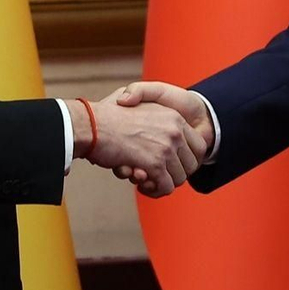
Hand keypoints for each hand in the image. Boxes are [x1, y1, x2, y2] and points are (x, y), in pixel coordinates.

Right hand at [72, 90, 206, 196]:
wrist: (90, 124)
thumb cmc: (106, 114)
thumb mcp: (133, 97)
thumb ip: (151, 108)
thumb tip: (157, 121)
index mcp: (173, 116)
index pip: (198, 145)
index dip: (184, 159)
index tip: (169, 163)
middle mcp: (175, 131)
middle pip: (191, 165)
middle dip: (174, 173)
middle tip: (155, 174)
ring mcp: (166, 148)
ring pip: (179, 178)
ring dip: (163, 183)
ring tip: (146, 179)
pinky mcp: (154, 164)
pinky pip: (166, 187)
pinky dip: (155, 191)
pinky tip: (141, 185)